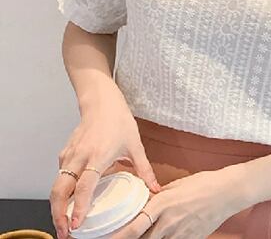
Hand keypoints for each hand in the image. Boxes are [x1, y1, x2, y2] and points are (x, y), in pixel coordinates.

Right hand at [50, 90, 161, 238]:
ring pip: (56, 185)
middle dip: (58, 215)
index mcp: (99, 156)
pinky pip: (59, 175)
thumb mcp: (135, 145)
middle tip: (65, 233)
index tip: (77, 224)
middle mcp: (80, 157)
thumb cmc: (118, 121)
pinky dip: (59, 191)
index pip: (84, 186)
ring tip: (64, 223)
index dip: (79, 207)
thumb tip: (155, 188)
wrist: (102, 102)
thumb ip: (144, 170)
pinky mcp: (65, 153)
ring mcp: (70, 155)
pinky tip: (67, 201)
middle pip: (60, 191)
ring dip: (56, 206)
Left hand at [110, 166, 248, 238]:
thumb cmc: (203, 183)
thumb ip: (159, 196)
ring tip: (148, 233)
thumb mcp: (176, 185)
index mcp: (162, 204)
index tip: (105, 238)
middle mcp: (168, 222)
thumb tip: (146, 201)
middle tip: (120, 237)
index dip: (118, 236)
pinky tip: (164, 235)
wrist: (228, 191)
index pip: (134, 227)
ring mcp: (180, 234)